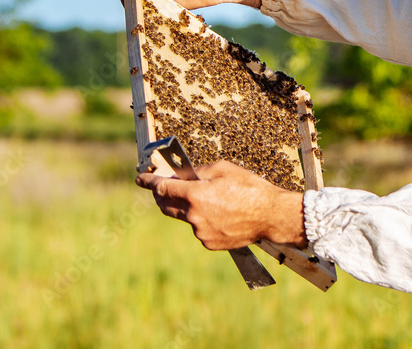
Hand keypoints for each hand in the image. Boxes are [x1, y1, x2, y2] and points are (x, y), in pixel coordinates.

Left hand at [135, 160, 307, 249]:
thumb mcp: (223, 169)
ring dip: (188, 208)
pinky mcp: (209, 243)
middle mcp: (194, 216)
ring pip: (185, 218)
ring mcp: (201, 232)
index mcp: (195, 195)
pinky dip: (202, 221)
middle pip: (166, 206)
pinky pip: (199, 229)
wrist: (271, 216)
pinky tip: (220, 214)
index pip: (162, 188)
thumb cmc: (250, 188)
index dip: (149, 182)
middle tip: (165, 188)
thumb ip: (197, 171)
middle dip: (162, 196)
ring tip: (211, 200)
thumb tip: (181, 175)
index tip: (140, 178)